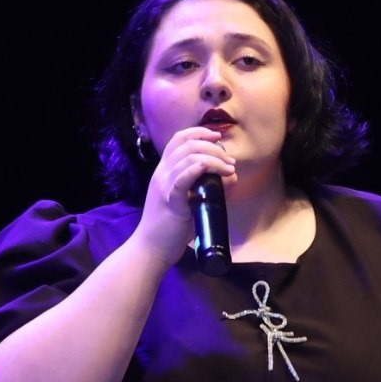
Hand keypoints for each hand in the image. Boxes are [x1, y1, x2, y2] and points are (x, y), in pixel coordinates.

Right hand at [131, 125, 235, 256]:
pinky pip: (183, 178)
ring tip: (229, 170)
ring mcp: (164, 185)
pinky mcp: (170, 200)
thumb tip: (230, 177)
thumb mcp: (186, 200)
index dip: (199, 132)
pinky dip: (198, 169)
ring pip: (189, 158)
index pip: (178, 139)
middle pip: (188, 144)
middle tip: (230, 161)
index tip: (218, 137)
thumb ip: (202, 187)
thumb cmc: (170, 227)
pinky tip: (210, 169)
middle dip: (214, 147)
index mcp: (163, 171)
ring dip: (214, 159)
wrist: (151, 248)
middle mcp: (162, 173)